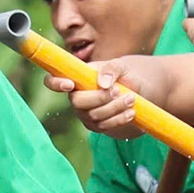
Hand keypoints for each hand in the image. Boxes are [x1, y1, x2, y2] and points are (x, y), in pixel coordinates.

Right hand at [44, 56, 166, 138]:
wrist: (140, 90)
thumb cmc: (126, 74)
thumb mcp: (121, 66)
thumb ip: (111, 68)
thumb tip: (102, 83)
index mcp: (76, 79)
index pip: (53, 81)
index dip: (55, 83)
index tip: (70, 84)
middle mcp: (76, 97)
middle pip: (77, 102)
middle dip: (99, 98)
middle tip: (118, 91)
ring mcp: (85, 113)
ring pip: (93, 116)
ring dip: (114, 108)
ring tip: (131, 99)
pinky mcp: (97, 125)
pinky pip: (104, 126)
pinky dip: (118, 119)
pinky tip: (131, 112)